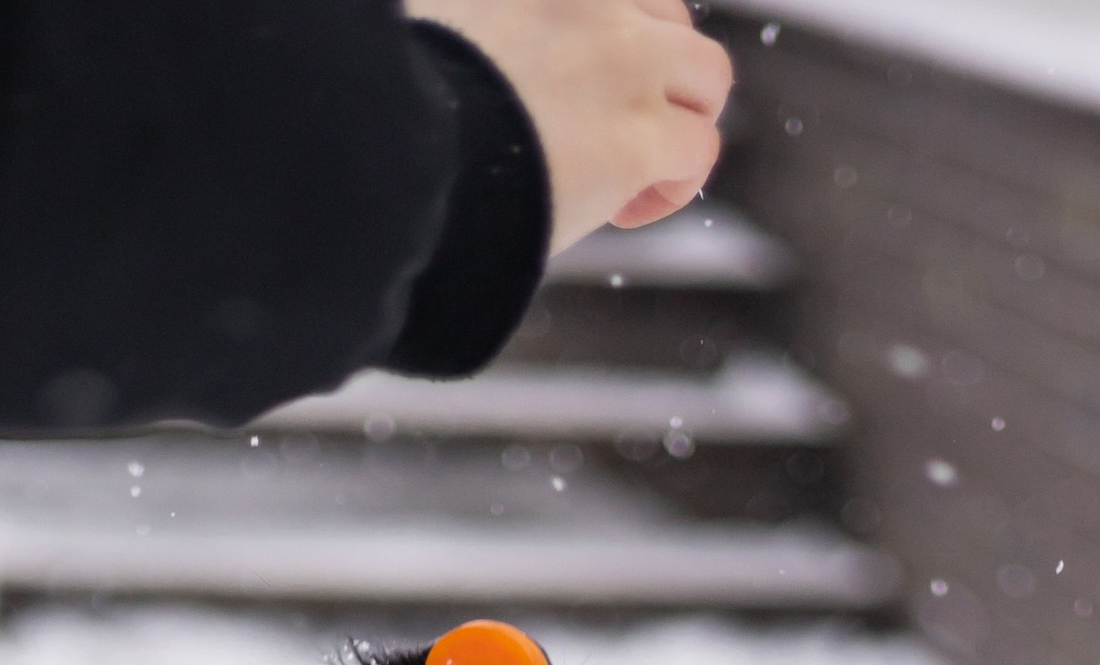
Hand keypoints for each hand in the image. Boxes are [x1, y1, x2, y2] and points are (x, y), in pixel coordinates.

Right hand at [413, 0, 732, 249]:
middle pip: (668, 16)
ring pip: (707, 76)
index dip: (609, 32)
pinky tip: (624, 209)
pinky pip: (698, 152)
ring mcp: (624, 59)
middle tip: (611, 129)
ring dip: (680, 124)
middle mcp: (593, 0)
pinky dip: (672, 185)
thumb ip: (460, 19)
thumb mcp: (426, 22)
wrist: (397, 160)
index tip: (571, 83)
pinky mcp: (639, 135)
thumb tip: (448, 32)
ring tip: (632, 173)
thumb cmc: (392, 107)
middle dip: (657, 72)